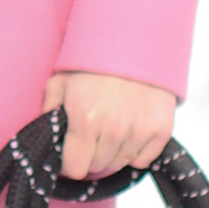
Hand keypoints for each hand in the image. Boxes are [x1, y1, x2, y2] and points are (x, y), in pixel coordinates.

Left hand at [41, 71, 177, 182]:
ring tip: (111, 125)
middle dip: (91, 154)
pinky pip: (143, 159)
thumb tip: (47, 138)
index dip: (70, 161)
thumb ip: (50, 112)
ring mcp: (139, 131)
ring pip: (120, 163)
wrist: (135, 39)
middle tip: (92, 132)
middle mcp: (113, 130)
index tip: (71, 152)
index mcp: (85, 119)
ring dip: (113, 151)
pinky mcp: (161, 130)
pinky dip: (135, 150)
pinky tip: (129, 127)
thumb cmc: (94, 60)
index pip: (75, 168)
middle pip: (98, 166)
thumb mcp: (60, 80)